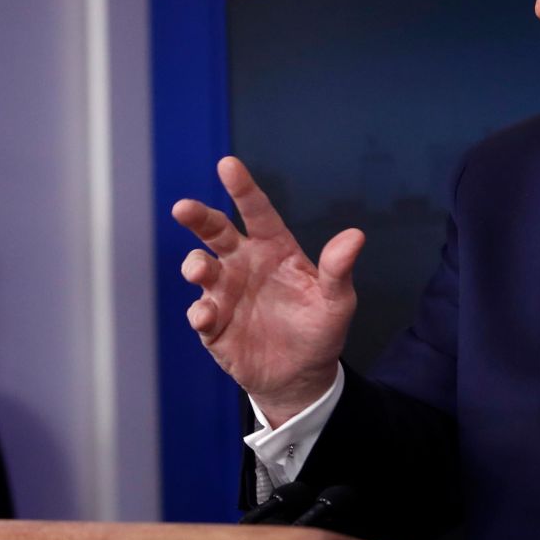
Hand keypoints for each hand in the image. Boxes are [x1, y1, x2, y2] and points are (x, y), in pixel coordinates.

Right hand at [172, 157, 363, 426]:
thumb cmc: (320, 328)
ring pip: (201, 269)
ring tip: (200, 270)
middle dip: (199, 218)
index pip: (257, 213)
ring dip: (196, 266)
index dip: (243, 189)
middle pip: (216, 233)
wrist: (302, 375)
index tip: (228, 165)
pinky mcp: (214, 326)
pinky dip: (200, 313)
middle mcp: (245, 265)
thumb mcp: (338, 301)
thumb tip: (355, 236)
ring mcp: (226, 294)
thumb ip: (339, 269)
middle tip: (183, 208)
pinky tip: (207, 317)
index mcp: (274, 250)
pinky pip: (200, 314)